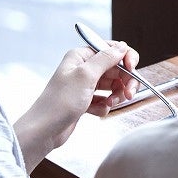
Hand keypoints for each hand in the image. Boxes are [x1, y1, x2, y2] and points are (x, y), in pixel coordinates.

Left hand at [14, 42, 137, 169]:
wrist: (44, 130)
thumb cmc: (59, 102)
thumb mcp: (85, 76)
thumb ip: (106, 59)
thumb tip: (122, 46)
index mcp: (81, 56)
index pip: (111, 49)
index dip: (125, 58)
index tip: (132, 70)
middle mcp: (83, 68)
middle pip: (116, 69)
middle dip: (124, 81)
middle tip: (128, 94)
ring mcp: (85, 85)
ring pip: (113, 85)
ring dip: (116, 95)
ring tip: (109, 104)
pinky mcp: (85, 100)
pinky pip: (105, 99)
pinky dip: (105, 106)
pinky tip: (97, 111)